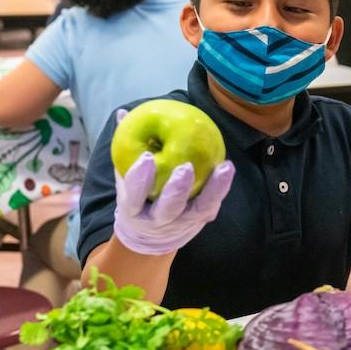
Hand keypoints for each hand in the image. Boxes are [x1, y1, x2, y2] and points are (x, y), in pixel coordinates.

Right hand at [113, 151, 234, 255]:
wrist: (150, 235)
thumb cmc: (137, 196)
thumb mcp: (125, 177)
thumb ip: (125, 148)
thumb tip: (124, 113)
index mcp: (133, 209)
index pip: (133, 196)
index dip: (139, 180)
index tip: (146, 157)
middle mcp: (157, 220)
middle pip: (167, 208)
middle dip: (176, 190)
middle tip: (186, 168)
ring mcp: (181, 223)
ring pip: (197, 210)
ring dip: (212, 189)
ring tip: (223, 167)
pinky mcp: (199, 220)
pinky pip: (211, 205)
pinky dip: (220, 188)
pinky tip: (226, 167)